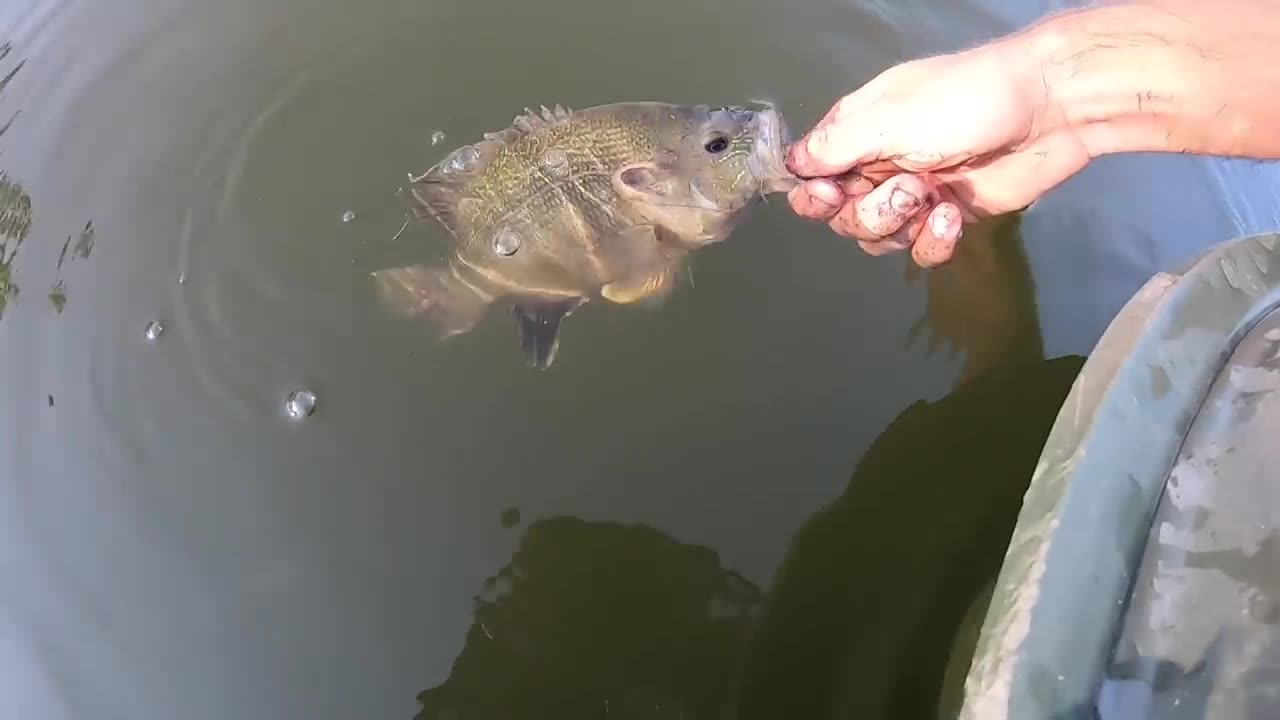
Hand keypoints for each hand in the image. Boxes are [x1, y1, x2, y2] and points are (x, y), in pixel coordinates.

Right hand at [786, 39, 1090, 266]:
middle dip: (868, 212)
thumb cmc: (968, 100)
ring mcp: (914, 194)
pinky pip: (918, 250)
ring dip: (900, 227)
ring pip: (877, 238)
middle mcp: (879, 165)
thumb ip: (836, 145)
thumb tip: (791, 164)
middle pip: (841, 216)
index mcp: (858, 132)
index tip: (832, 194)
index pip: (810, 175)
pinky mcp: (947, 218)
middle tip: (907, 190)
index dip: (814, 194)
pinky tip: (952, 219)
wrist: (1051, 109)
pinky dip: (931, 242)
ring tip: (934, 200)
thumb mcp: (892, 117)